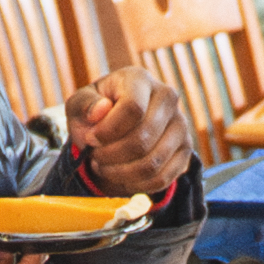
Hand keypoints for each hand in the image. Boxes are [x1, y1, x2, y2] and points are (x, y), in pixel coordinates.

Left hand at [62, 66, 188, 200]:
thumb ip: (84, 104)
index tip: (91, 138)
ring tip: (105, 166)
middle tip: (95, 156)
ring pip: (152, 162)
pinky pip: (162, 178)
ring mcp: (180, 124)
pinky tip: (121, 176)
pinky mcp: (185, 150)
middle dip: (111, 155)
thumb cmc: (95, 114)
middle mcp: (167, 97)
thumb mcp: (79, 105)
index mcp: (139, 79)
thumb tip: (101, 110)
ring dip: (121, 173)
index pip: (132, 108)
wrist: (114, 129)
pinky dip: (136, 184)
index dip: (108, 131)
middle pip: (142, 139)